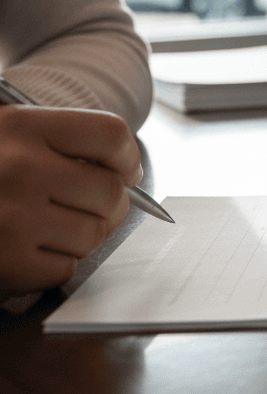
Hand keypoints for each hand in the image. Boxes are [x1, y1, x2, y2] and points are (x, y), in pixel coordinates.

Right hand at [0, 106, 142, 297]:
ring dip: (81, 236)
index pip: (110, 135)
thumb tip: (125, 173)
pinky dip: (54, 265)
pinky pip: (65, 268)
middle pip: (110, 192)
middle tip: (91, 207)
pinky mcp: (5, 263)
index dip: (127, 157)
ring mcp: (11, 219)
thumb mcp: (5, 137)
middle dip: (108, 205)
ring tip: (50, 228)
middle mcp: (19, 169)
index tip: (125, 170)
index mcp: (20, 126)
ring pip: (94, 234)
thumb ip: (57, 145)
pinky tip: (28, 251)